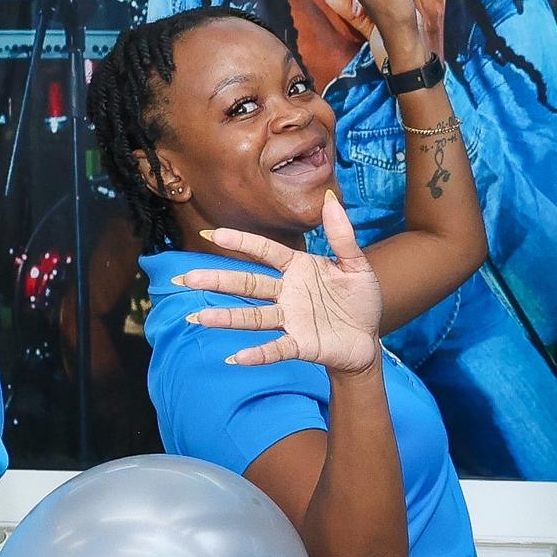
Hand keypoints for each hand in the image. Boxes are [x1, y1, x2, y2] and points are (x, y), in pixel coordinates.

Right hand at [178, 194, 384, 372]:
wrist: (369, 339)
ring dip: (227, 317)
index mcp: (298, 268)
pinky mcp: (301, 345)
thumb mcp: (356, 265)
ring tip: (199, 318)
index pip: (266, 252)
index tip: (214, 234)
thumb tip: (331, 198)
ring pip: (254, 317)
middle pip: (249, 284)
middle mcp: (288, 293)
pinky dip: (257, 354)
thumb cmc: (360, 299)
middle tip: (187, 279)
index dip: (242, 243)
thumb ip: (342, 235)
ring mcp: (291, 320)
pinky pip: (275, 349)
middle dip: (218, 281)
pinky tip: (235, 358)